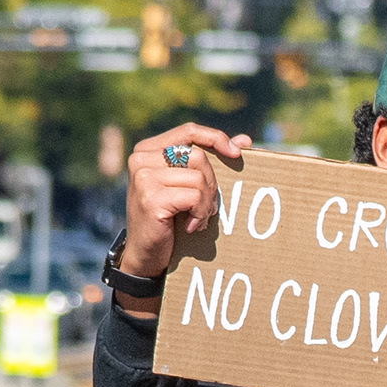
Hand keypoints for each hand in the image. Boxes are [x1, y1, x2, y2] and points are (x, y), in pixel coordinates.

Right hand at [120, 125, 253, 284]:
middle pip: (198, 156)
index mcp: (147, 149)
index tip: (237, 153)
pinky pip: (194, 196)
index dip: (215, 138)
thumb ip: (209, 161)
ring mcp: (144, 178)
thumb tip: (245, 140)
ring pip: (198, 178)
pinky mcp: (151, 198)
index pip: (188, 131)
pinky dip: (200, 214)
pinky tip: (191, 226)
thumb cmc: (168, 219)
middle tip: (207, 207)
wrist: (145, 255)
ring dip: (206, 203)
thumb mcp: (185, 185)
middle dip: (212, 183)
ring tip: (198, 218)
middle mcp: (141, 159)